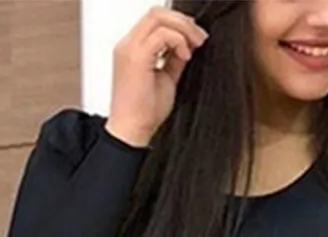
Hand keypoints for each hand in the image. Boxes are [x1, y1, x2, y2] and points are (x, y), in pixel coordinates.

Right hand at [106, 6, 207, 147]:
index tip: (195, 37)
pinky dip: (178, 41)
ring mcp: (130, 49)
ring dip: (183, 28)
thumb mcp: (166, 79)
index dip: (177, 22)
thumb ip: (173, 60)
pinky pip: (162, 35)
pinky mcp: (137, 58)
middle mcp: (128, 45)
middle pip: (156, 12)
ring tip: (195, 45)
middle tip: (199, 37)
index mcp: (131, 48)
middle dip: (182, 21)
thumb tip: (187, 46)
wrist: (131, 132)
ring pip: (158, 17)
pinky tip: (185, 56)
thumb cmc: (144, 113)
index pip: (154, 19)